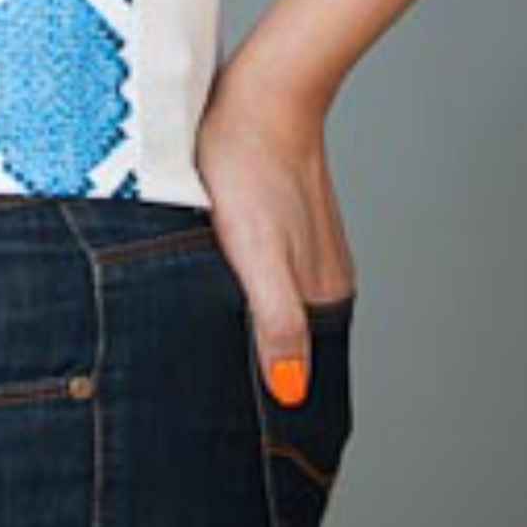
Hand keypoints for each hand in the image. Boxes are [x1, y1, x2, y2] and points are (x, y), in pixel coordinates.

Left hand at [194, 58, 357, 406]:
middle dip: (259, 382)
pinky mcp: (278, 226)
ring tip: (202, 372)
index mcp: (324, 294)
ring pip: (275, 315)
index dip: (282, 407)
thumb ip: (277, 321)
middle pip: (294, 348)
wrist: (259, 89)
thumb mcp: (257, 251)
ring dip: (247, 341)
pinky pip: (263, 283)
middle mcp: (322, 278)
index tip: (244, 437)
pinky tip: (209, 309)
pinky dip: (241, 304)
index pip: (310, 373)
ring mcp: (303, 251)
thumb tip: (289, 391)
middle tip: (207, 416)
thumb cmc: (249, 167)